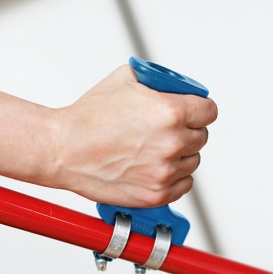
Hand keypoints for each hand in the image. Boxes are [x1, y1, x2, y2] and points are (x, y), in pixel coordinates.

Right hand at [50, 64, 217, 206]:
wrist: (63, 150)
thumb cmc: (87, 119)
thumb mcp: (124, 79)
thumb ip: (156, 81)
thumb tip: (170, 85)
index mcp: (170, 112)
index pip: (209, 111)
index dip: (201, 110)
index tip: (195, 113)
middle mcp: (172, 143)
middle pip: (202, 137)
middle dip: (189, 130)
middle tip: (170, 130)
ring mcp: (164, 172)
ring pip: (193, 162)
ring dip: (182, 155)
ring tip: (157, 150)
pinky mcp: (155, 194)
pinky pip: (184, 185)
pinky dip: (176, 177)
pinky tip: (159, 168)